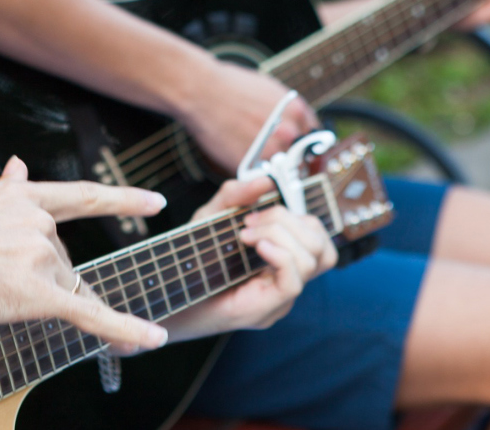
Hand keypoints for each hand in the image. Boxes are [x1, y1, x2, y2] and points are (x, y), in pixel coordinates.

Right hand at [0, 157, 168, 350]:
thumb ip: (3, 186)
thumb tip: (19, 163)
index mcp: (24, 196)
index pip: (84, 197)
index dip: (122, 200)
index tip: (154, 202)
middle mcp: (41, 222)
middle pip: (60, 258)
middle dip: (31, 273)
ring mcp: (43, 257)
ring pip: (56, 287)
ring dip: (27, 296)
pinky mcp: (40, 294)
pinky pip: (92, 315)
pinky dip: (126, 328)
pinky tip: (151, 337)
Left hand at [161, 178, 336, 342]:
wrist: (168, 294)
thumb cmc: (192, 259)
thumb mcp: (211, 217)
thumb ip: (236, 195)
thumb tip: (266, 180)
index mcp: (281, 259)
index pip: (317, 237)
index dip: (295, 217)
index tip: (255, 212)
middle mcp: (286, 279)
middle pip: (321, 247)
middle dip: (288, 222)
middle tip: (250, 223)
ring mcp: (279, 298)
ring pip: (313, 261)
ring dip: (281, 235)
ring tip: (247, 235)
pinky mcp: (266, 309)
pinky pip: (294, 283)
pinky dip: (279, 256)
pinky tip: (256, 246)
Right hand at [178, 60, 317, 175]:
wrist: (201, 90)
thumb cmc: (230, 85)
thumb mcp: (270, 90)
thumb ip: (288, 111)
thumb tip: (296, 126)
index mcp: (297, 112)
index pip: (314, 139)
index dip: (305, 148)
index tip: (299, 154)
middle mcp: (289, 132)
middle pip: (301, 159)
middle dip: (290, 161)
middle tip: (278, 162)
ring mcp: (271, 150)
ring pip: (281, 172)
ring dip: (272, 171)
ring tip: (258, 163)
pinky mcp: (250, 164)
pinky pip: (257, 176)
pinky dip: (252, 173)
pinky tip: (243, 160)